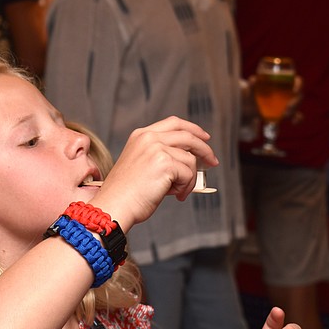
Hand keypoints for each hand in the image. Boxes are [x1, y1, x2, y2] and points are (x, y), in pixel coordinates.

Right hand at [91, 116, 216, 226]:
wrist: (115, 206)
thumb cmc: (126, 193)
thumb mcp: (142, 166)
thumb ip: (163, 157)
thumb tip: (190, 162)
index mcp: (141, 136)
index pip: (174, 123)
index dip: (192, 129)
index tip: (204, 137)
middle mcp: (149, 138)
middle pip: (188, 136)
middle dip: (204, 149)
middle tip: (212, 161)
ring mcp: (157, 149)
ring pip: (190, 160)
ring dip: (189, 179)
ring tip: (177, 192)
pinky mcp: (165, 163)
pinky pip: (188, 174)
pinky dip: (186, 187)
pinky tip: (174, 195)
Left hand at [246, 73, 304, 124]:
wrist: (250, 106)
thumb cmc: (253, 93)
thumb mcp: (251, 89)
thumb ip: (252, 84)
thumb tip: (253, 79)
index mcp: (285, 82)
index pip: (298, 82)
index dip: (299, 85)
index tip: (294, 91)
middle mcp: (290, 92)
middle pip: (299, 95)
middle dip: (296, 102)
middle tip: (288, 107)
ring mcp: (289, 103)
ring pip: (297, 106)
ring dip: (294, 111)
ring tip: (284, 115)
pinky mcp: (287, 113)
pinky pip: (296, 116)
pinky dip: (297, 119)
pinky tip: (293, 122)